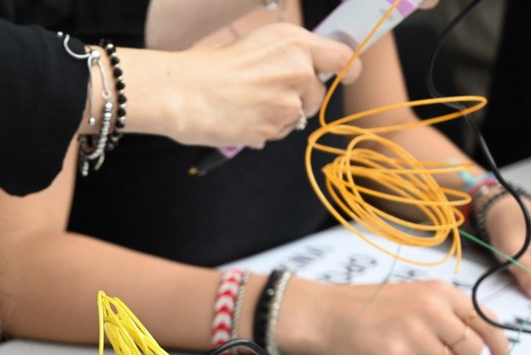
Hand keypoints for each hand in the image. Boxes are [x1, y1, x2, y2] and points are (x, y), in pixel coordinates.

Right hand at [127, 23, 362, 148]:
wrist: (182, 92)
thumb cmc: (209, 66)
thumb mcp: (256, 44)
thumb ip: (288, 55)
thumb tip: (305, 71)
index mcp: (294, 44)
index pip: (342, 58)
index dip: (348, 69)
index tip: (348, 75)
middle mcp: (298, 72)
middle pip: (317, 96)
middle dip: (299, 100)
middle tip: (266, 95)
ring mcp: (286, 104)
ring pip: (296, 118)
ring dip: (278, 117)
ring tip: (246, 106)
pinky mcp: (272, 130)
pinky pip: (275, 134)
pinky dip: (262, 130)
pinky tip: (240, 118)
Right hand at [279, 277, 511, 354]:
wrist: (320, 314)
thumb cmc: (362, 306)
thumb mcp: (412, 295)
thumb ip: (446, 311)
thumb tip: (478, 339)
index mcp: (439, 292)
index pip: (487, 320)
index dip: (499, 344)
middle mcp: (433, 310)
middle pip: (472, 348)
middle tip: (434, 354)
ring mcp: (416, 335)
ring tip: (406, 351)